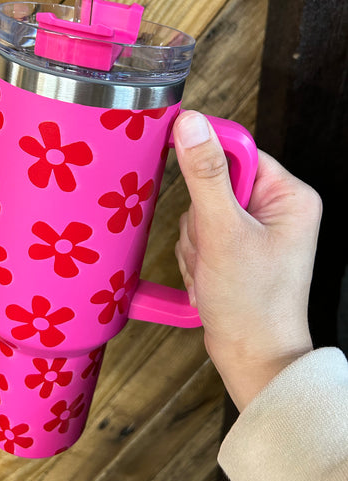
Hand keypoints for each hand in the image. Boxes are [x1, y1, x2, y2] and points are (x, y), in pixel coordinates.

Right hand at [173, 111, 321, 410]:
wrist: (251, 357)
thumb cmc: (251, 303)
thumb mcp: (223, 233)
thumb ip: (205, 175)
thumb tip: (191, 123)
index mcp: (288, 195)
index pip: (237, 152)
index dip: (207, 168)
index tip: (194, 193)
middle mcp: (276, 207)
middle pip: (212, 182)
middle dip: (201, 220)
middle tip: (213, 249)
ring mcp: (255, 228)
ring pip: (200, 210)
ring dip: (196, 241)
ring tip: (212, 268)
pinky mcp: (237, 246)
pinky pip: (199, 232)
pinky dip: (196, 255)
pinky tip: (208, 277)